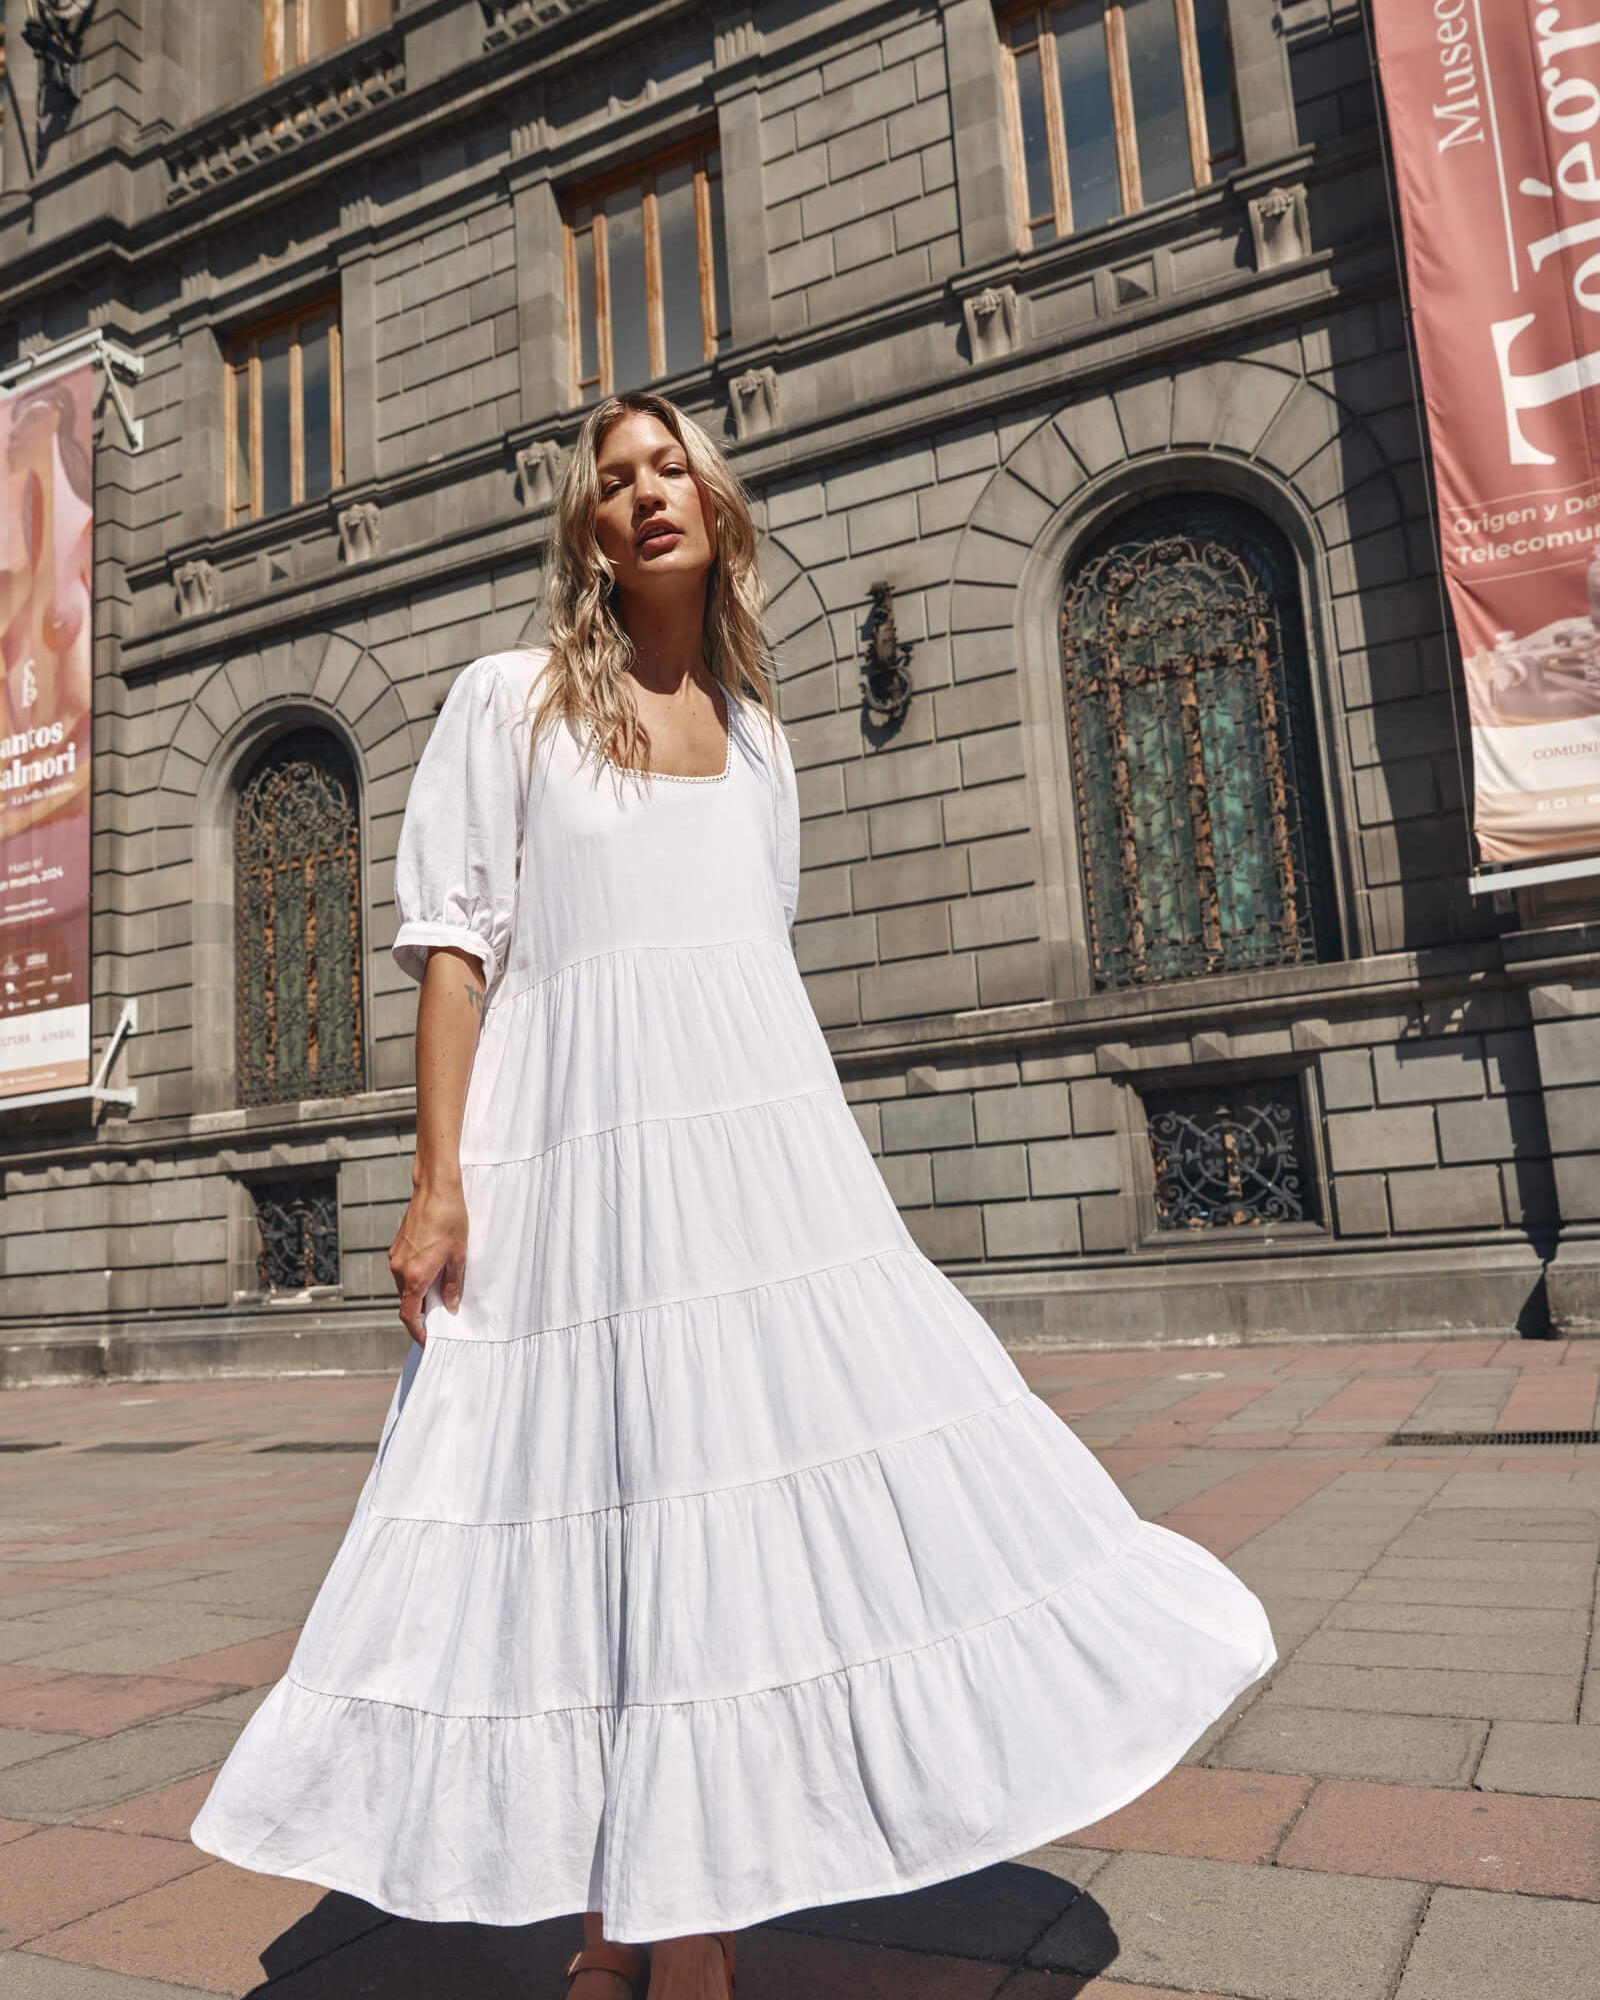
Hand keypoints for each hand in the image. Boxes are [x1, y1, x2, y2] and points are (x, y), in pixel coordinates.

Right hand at [388, 1182, 467, 1347]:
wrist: (435, 1190)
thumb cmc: (450, 1220)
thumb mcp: (458, 1257)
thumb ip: (452, 1285)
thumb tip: (450, 1306)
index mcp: (414, 1276)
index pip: (409, 1314)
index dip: (417, 1331)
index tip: (427, 1340)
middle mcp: (399, 1269)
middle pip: (407, 1301)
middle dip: (422, 1311)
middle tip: (441, 1314)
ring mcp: (395, 1257)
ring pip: (405, 1285)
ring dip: (419, 1292)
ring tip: (441, 1289)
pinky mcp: (397, 1247)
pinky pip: (403, 1271)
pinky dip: (416, 1277)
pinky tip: (433, 1269)